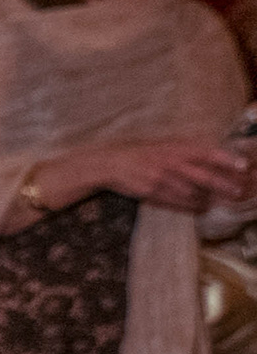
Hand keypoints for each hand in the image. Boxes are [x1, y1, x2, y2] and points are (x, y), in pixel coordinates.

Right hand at [77, 140, 256, 212]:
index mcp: (175, 148)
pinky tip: (200, 209)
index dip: (226, 159)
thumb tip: (215, 154)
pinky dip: (191, 207)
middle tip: (238, 192)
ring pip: (192, 192)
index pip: (206, 152)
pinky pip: (176, 202)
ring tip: (219, 202)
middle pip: (203, 176)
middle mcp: (169, 162)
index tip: (243, 165)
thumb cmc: (141, 153)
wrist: (110, 163)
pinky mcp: (151, 193)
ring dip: (207, 199)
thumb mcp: (165, 144)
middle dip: (223, 185)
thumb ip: (187, 148)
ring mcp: (160, 179)